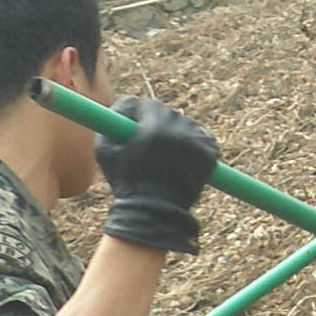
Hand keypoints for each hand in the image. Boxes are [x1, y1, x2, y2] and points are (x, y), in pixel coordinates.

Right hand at [95, 98, 217, 254]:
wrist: (154, 213)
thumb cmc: (125, 182)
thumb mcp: (105, 148)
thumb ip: (112, 117)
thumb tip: (129, 102)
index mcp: (153, 128)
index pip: (149, 104)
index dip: (141, 116)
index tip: (137, 127)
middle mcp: (179, 131)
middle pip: (168, 113)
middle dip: (158, 124)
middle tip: (150, 144)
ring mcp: (197, 142)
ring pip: (184, 125)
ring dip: (175, 134)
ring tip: (165, 157)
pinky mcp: (210, 152)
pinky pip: (200, 137)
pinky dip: (192, 144)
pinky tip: (181, 159)